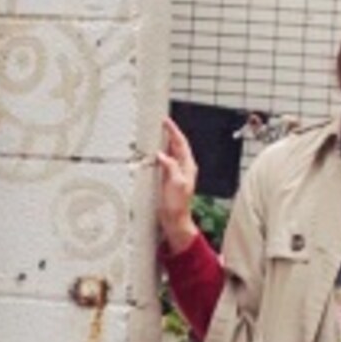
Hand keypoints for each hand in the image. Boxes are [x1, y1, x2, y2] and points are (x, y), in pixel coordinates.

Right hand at [156, 118, 199, 253]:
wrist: (174, 220)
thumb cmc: (178, 205)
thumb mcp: (176, 184)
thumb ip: (171, 167)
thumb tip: (162, 155)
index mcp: (188, 167)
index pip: (181, 143)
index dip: (174, 131)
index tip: (166, 121)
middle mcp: (183, 168)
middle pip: (176, 145)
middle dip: (169, 133)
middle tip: (160, 124)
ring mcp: (176, 173)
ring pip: (170, 152)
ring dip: (163, 143)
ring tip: (155, 134)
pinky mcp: (168, 178)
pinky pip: (164, 161)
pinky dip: (158, 154)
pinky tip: (152, 153)